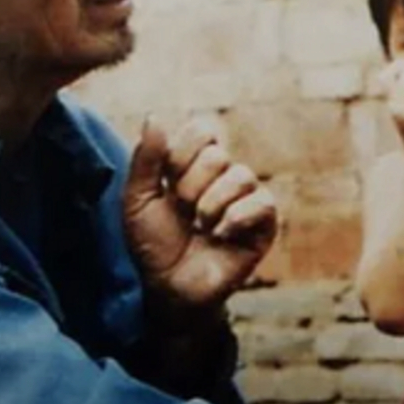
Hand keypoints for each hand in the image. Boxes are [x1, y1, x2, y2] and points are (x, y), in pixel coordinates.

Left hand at [123, 118, 277, 313]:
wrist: (169, 287)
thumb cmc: (153, 245)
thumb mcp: (138, 199)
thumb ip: (146, 159)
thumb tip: (155, 116)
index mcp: (196, 164)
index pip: (203, 130)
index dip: (181, 153)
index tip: (166, 182)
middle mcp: (225, 177)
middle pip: (218, 155)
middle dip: (190, 187)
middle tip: (183, 212)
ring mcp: (247, 199)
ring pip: (241, 175)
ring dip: (210, 205)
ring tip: (201, 227)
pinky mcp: (265, 224)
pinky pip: (261, 202)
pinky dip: (235, 217)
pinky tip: (221, 235)